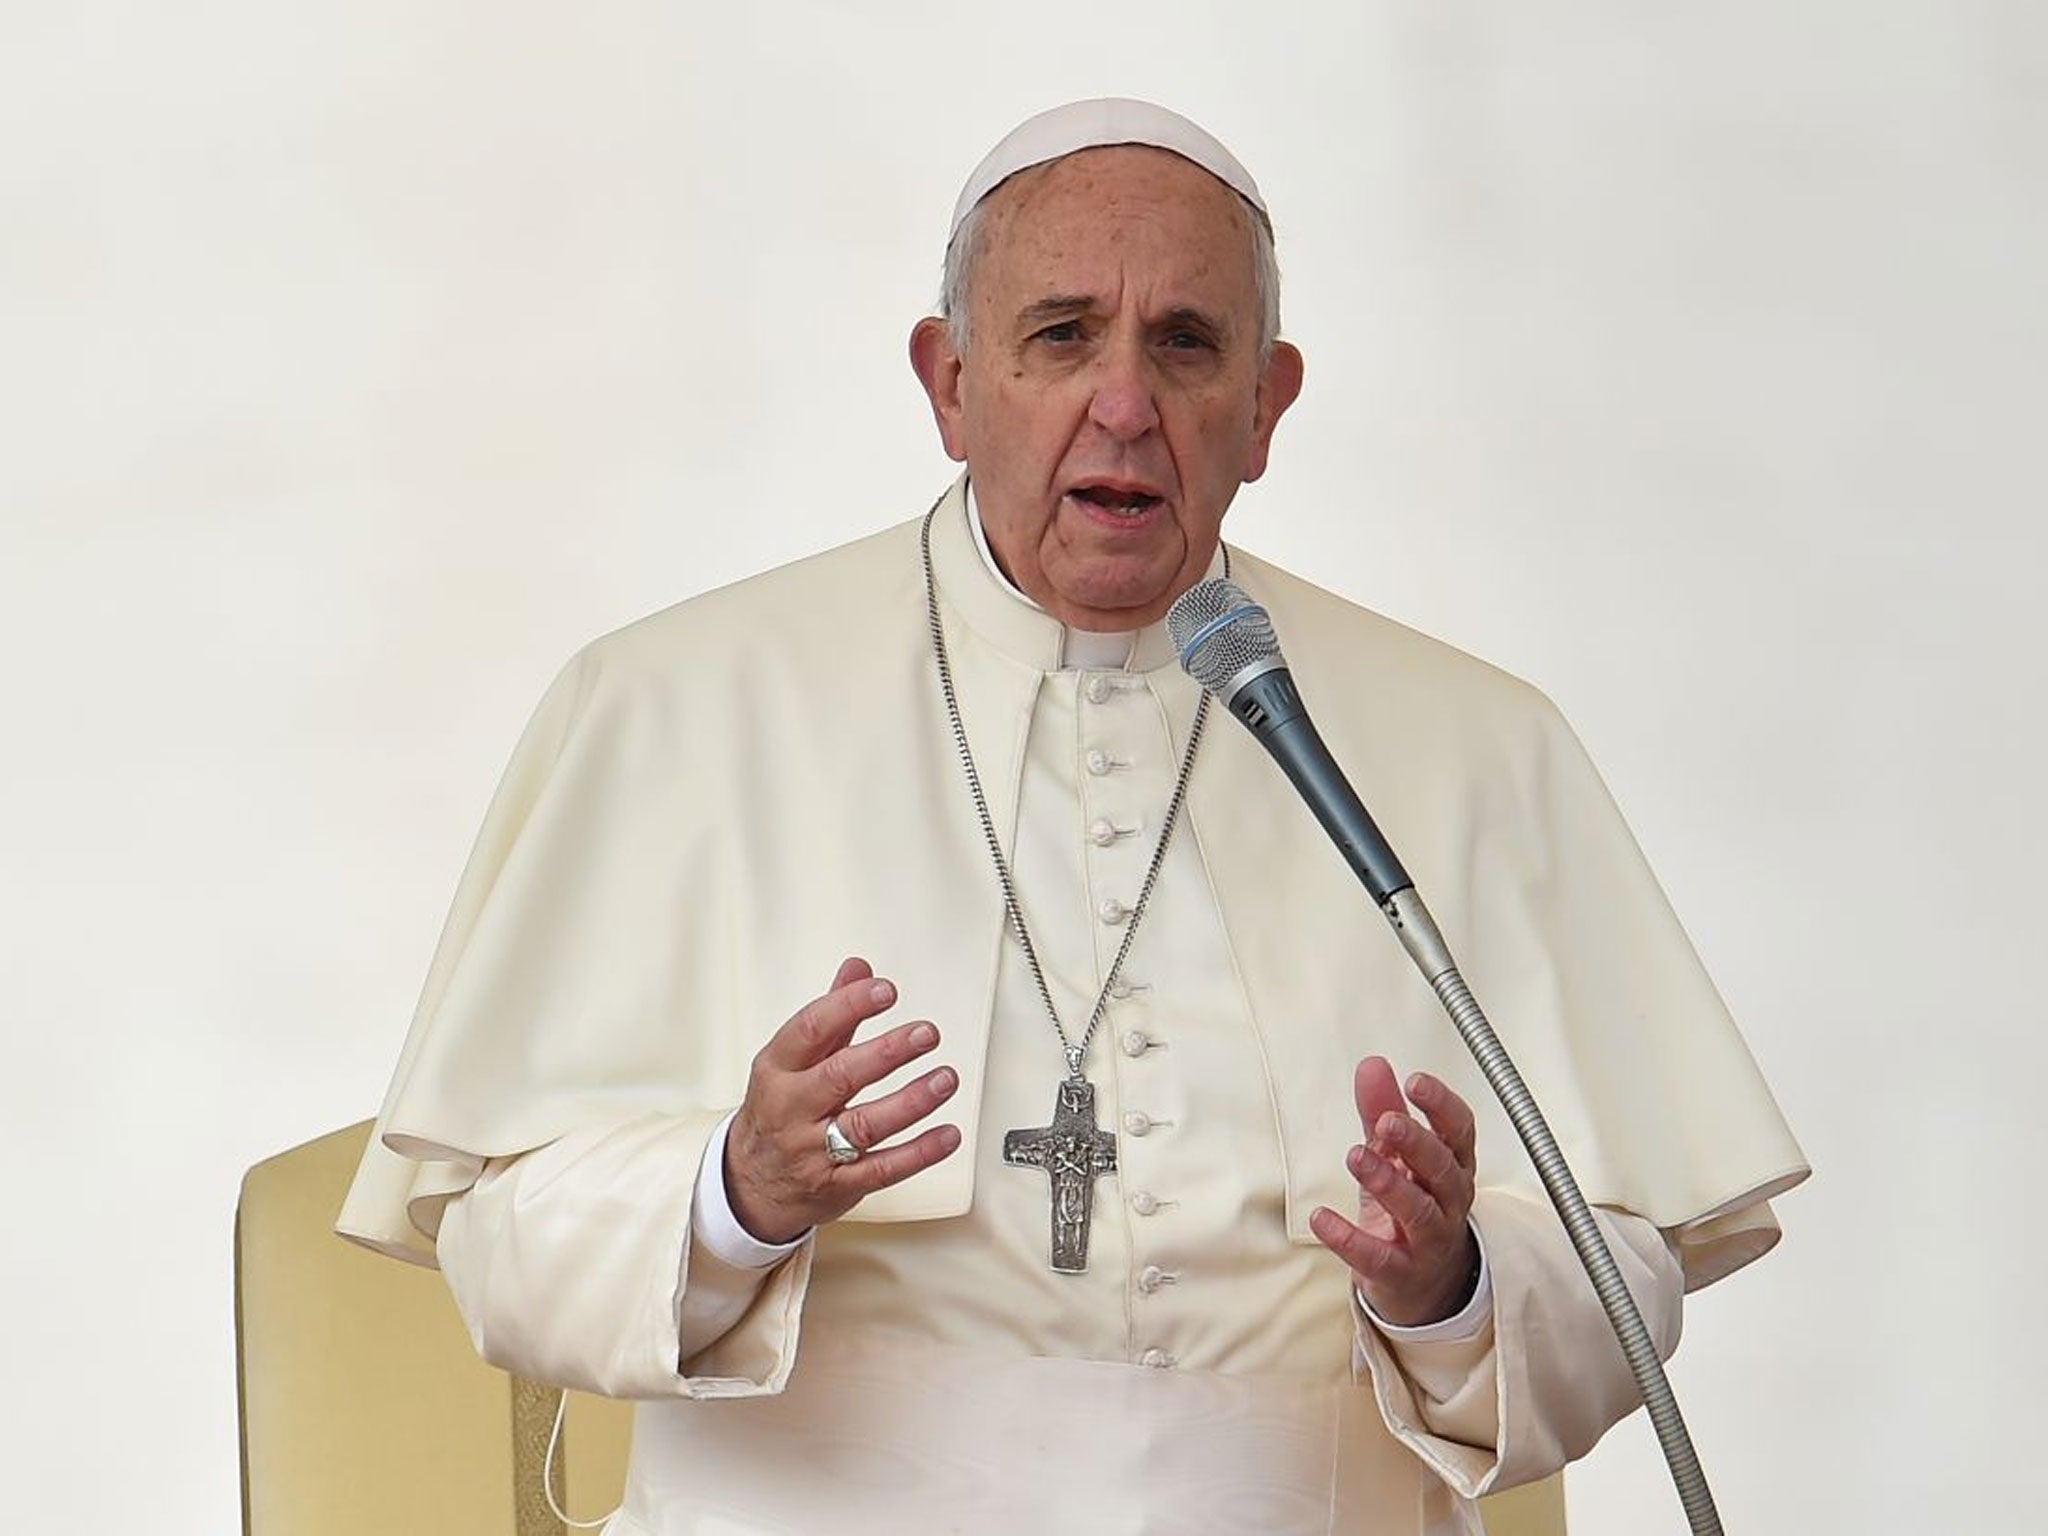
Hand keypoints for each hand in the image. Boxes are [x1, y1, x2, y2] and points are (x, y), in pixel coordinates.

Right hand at [725, 957, 961, 1243]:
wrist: (750, 1186)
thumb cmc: (778, 1111)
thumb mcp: (791, 1061)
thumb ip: (832, 1014)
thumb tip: (858, 968)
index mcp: (778, 1069)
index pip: (811, 1029)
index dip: (848, 1006)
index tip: (885, 990)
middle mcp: (793, 1108)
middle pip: (840, 1077)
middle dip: (887, 1052)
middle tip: (926, 1033)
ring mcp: (814, 1150)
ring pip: (866, 1125)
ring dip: (911, 1101)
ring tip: (946, 1079)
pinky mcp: (838, 1186)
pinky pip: (883, 1169)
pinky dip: (920, 1153)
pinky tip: (948, 1135)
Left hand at [1310, 1056, 1479, 1326]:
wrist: (1424, 1282)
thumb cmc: (1414, 1206)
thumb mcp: (1398, 1156)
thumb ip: (1383, 1110)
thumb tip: (1373, 1064)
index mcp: (1452, 1166)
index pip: (1459, 1132)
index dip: (1442, 1106)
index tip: (1416, 1082)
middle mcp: (1448, 1202)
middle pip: (1442, 1170)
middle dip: (1417, 1144)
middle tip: (1387, 1122)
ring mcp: (1429, 1240)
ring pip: (1418, 1211)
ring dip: (1387, 1182)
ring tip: (1355, 1155)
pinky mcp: (1400, 1272)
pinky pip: (1377, 1257)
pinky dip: (1348, 1238)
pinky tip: (1320, 1218)